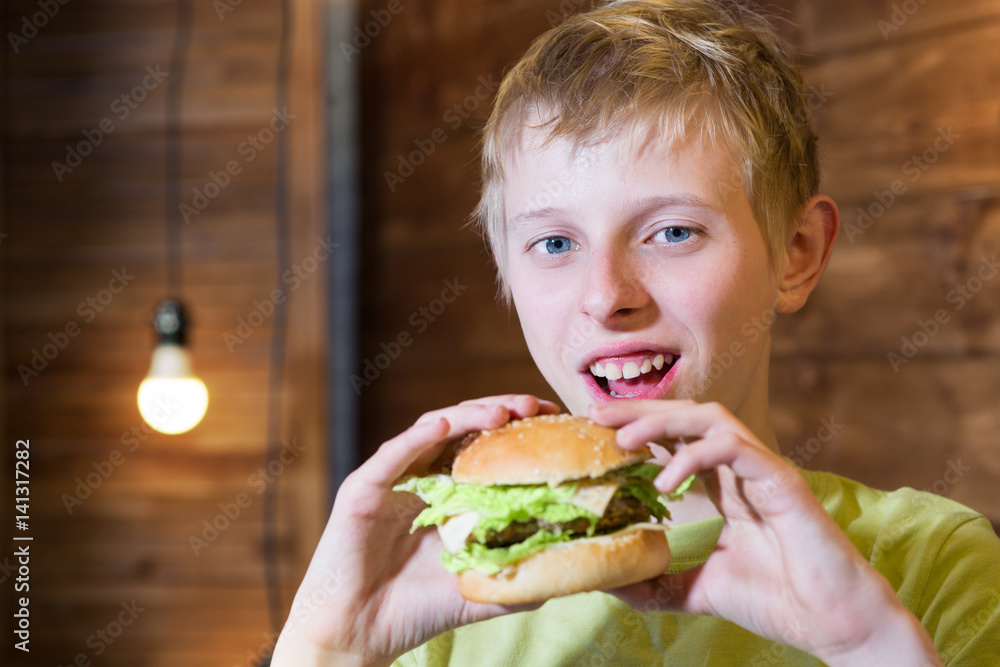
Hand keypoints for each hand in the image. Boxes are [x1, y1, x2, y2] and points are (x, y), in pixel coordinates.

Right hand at [271, 394, 559, 666]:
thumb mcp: (478, 590)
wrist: (359, 635)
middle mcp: (422, 476)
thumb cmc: (416, 611)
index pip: (487, 445)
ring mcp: (392, 479)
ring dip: (468, 414)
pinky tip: (444, 424)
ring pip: (432, 429)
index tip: (554, 419)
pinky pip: (391, 456)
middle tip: (535, 407)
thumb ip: (516, 579)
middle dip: (501, 411)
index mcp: (449, 491)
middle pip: (464, 427)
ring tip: (502, 411)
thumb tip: (564, 571)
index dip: (520, 429)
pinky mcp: (362, 490)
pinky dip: (417, 437)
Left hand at [590, 400, 940, 665]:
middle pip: (686, 417)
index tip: (594, 431)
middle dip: (639, 411)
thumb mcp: (696, 589)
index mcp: (723, 486)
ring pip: (710, 418)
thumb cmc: (775, 600)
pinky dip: (695, 455)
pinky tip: (666, 480)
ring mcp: (762, 470)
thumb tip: (607, 581)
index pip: (674, 440)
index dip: (635, 429)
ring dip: (663, 421)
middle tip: (595, 415)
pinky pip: (734, 448)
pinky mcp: (780, 481)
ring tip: (624, 439)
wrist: (833, 623)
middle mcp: (740, 469)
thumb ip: (655, 582)